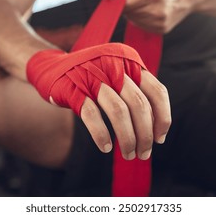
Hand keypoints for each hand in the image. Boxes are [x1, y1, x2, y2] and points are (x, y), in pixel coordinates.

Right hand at [27, 43, 170, 159]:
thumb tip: (156, 128)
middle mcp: (113, 65)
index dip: (162, 117)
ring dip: (128, 138)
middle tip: (144, 153)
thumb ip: (135, 93)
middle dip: (145, 134)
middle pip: (139, 104)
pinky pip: (92, 115)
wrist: (53, 67)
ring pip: (119, 111)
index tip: (160, 139)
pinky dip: (101, 134)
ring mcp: (92, 76)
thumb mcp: (117, 76)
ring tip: (129, 154)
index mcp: (129, 61)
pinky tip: (106, 147)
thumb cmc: (91, 77)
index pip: (156, 91)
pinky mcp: (73, 89)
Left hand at [102, 0, 197, 33]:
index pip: (126, 4)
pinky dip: (141, 19)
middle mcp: (158, 9)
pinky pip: (142, 26)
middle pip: (129, 13)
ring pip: (133, 21)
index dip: (118, 2)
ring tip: (146, 2)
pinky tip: (151, 10)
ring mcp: (161, 22)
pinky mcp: (162, 30)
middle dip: (127, 6)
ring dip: (134, 13)